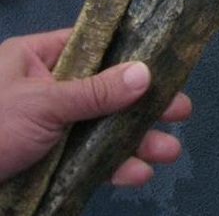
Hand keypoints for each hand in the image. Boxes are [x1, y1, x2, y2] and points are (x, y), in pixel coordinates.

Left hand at [0, 28, 191, 185]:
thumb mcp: (42, 104)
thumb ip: (95, 91)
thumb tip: (146, 72)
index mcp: (37, 59)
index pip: (95, 45)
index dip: (133, 53)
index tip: (168, 61)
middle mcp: (46, 87)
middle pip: (107, 90)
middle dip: (144, 105)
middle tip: (182, 112)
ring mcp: (47, 126)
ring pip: (102, 127)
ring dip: (136, 141)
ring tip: (170, 151)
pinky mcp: (47, 160)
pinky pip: (87, 158)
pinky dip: (113, 166)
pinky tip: (136, 173)